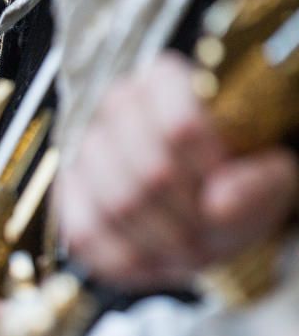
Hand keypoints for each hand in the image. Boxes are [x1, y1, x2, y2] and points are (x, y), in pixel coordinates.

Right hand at [56, 52, 297, 288]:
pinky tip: (151, 254)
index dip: (208, 172)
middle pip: (150, 173)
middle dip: (187, 216)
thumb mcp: (269, 177)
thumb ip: (258, 185)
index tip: (226, 190)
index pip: (182, 128)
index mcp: (165, 81)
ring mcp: (82, 152)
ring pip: (117, 205)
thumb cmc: (230, 185)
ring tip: (185, 244)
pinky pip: (87, 234)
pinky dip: (127, 254)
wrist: (195, 207)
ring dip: (161, 238)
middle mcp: (114, 107)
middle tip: (208, 230)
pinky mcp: (66, 196)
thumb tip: (217, 205)